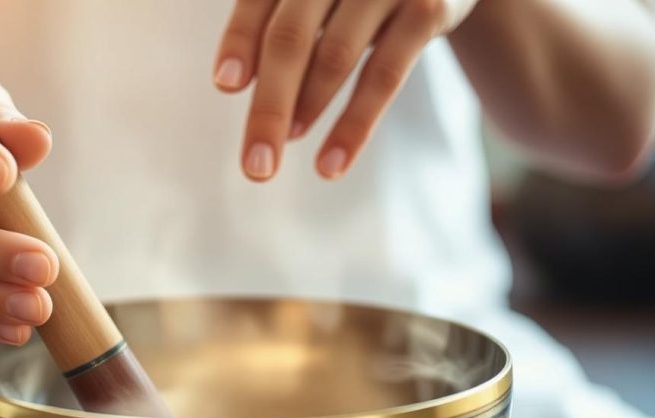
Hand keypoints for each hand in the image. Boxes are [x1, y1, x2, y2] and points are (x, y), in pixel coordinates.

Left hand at [214, 0, 478, 180]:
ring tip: (285, 148)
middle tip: (254, 165)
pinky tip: (331, 164)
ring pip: (334, 56)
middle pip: (290, 37)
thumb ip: (284, 25)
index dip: (240, 40)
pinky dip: (354, 126)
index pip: (259, 0)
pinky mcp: (429, 9)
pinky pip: (385, 76)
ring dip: (305, 110)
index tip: (225, 85)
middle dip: (267, 106)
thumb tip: (236, 83)